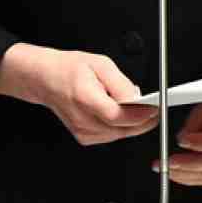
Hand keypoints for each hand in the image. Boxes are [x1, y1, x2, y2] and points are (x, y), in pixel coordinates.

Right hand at [0, 42, 159, 144]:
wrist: (46, 80)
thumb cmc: (69, 69)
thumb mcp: (101, 64)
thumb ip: (122, 84)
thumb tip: (140, 100)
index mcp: (84, 97)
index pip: (118, 116)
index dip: (140, 114)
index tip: (155, 107)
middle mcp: (82, 119)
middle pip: (123, 129)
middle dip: (142, 119)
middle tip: (152, 106)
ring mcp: (83, 132)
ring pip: (121, 134)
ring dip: (132, 122)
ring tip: (130, 105)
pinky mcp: (85, 138)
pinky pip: (113, 136)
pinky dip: (120, 126)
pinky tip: (116, 112)